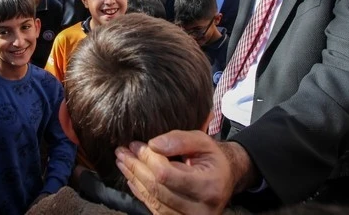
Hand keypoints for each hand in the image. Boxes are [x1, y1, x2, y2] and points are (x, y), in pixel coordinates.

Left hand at [115, 130, 240, 214]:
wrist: (227, 179)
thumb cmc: (213, 158)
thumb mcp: (203, 141)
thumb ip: (179, 140)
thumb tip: (152, 145)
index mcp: (208, 186)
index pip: (167, 174)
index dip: (147, 158)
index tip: (135, 144)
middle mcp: (200, 208)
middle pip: (157, 188)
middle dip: (136, 167)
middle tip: (121, 151)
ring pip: (153, 200)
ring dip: (134, 179)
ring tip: (122, 162)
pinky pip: (154, 209)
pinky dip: (140, 192)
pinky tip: (131, 178)